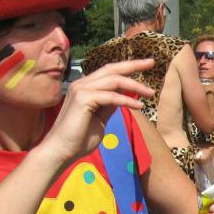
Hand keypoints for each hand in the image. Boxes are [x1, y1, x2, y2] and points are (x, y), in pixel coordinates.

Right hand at [41, 58, 155, 166]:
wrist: (61, 150)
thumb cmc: (79, 138)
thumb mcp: (100, 118)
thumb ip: (110, 105)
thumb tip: (123, 96)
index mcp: (86, 87)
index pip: (109, 72)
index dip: (128, 67)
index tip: (146, 65)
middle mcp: (82, 84)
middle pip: (112, 69)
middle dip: (133, 65)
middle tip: (152, 62)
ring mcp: (81, 90)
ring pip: (114, 80)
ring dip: (135, 85)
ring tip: (150, 93)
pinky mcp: (83, 99)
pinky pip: (111, 97)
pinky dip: (127, 100)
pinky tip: (139, 106)